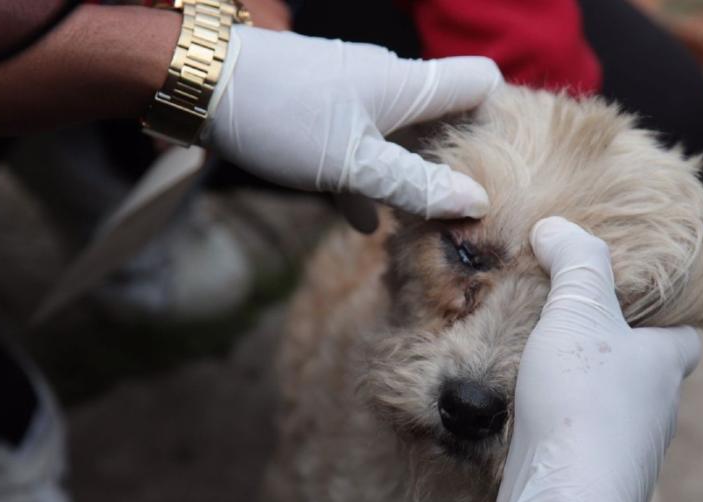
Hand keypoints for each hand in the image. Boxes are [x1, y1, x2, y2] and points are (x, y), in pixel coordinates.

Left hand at [202, 26, 501, 223]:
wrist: (200, 82)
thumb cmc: (282, 117)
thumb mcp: (352, 164)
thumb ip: (414, 186)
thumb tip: (476, 202)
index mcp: (407, 85)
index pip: (481, 82)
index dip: (501, 116)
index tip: (502, 165)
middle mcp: (387, 80)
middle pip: (444, 111)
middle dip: (455, 158)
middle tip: (463, 208)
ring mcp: (353, 92)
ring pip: (401, 132)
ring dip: (411, 171)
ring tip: (419, 220)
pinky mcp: (322, 106)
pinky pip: (362, 142)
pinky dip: (369, 174)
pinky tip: (363, 217)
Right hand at [496, 217, 701, 501]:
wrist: (565, 494)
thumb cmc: (582, 399)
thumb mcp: (578, 311)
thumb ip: (574, 263)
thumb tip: (556, 227)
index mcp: (663, 365)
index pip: (685, 339)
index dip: (670, 319)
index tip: (644, 305)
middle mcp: (657, 410)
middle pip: (649, 375)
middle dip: (622, 356)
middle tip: (580, 332)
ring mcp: (631, 449)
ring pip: (618, 411)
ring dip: (593, 393)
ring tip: (550, 372)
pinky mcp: (598, 476)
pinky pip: (589, 442)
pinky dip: (570, 427)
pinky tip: (537, 418)